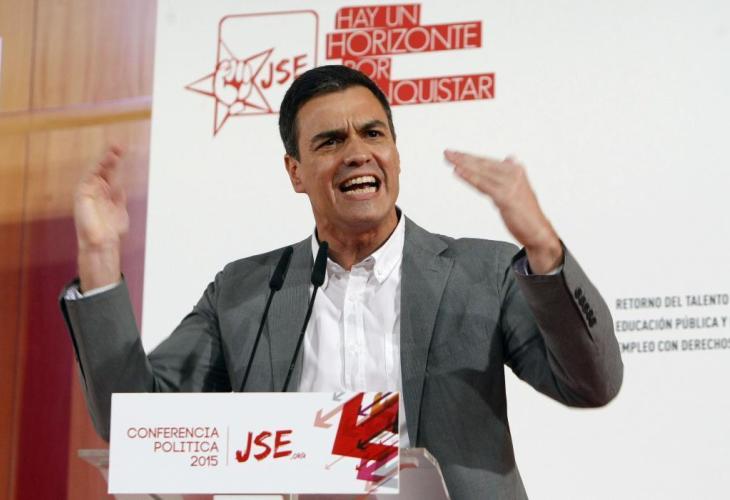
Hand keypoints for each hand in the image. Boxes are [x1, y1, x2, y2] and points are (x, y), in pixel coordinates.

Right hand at [74, 146, 128, 289]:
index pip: (111, 172)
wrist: (102, 243)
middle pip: (103, 169)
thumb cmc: (111, 231)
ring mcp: (88, 191)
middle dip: (111, 157)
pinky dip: (96, 169)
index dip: (116, 161)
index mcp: (106, 192)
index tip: (124, 150)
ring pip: (95, 171)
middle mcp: (96, 190)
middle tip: (119, 146)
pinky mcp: (82, 194)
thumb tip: (121, 186)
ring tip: (114, 152)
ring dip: (104, 160)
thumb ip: (119, 198)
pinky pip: (88, 178)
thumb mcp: (119, 211)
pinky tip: (104, 161)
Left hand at [444, 150, 562, 273]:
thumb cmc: (526, 212)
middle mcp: (514, 174)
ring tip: (450, 159)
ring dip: (463, 165)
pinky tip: (458, 172)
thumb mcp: (519, 188)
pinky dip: (469, 177)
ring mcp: (510, 185)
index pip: (487, 161)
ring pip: (481, 172)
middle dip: (463, 158)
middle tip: (447, 153)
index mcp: (515, 170)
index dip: (470, 157)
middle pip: (483, 164)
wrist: (538, 231)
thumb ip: (510, 174)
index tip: (456, 153)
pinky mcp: (505, 197)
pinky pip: (483, 185)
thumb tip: (509, 158)